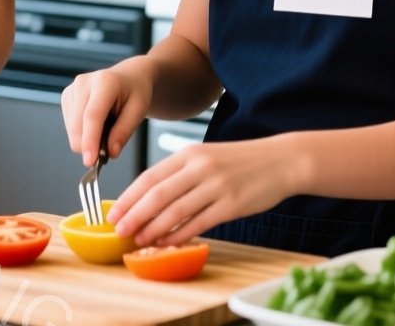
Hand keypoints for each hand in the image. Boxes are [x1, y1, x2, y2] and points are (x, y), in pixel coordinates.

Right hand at [60, 61, 152, 166]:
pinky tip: (97, 124)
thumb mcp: (139, 110)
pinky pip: (70, 126)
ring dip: (87, 139)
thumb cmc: (135, 92)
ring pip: (72, 129)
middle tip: (109, 151)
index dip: (90, 140)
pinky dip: (83, 133)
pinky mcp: (66, 96)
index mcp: (105, 82)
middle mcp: (83, 83)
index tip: (90, 161)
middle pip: (78, 125)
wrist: (128, 77)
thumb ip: (124, 131)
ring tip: (107, 128)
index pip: (92, 116)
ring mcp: (72, 89)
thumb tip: (110, 153)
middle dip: (90, 146)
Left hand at [107, 138, 288, 246]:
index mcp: (190, 153)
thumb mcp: (207, 156)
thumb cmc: (241, 161)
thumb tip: (148, 197)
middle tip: (119, 230)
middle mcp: (201, 167)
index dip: (129, 197)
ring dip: (153, 228)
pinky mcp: (232, 205)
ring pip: (176, 211)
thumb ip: (180, 172)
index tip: (113, 212)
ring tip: (139, 240)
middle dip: (134, 215)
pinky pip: (198, 223)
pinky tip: (167, 242)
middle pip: (158, 194)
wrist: (281, 161)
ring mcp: (217, 186)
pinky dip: (179, 235)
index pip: (151, 176)